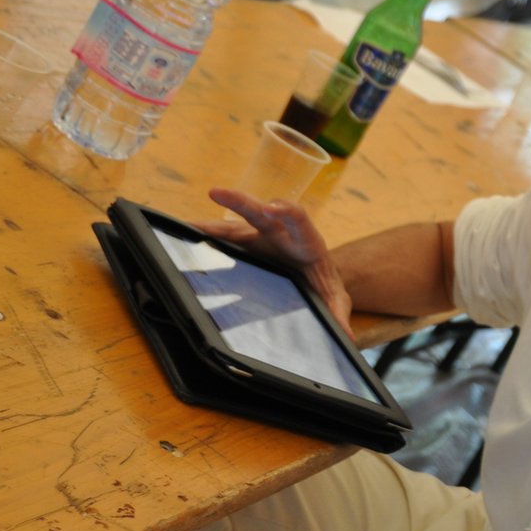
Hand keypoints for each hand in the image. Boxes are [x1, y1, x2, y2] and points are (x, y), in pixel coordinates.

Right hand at [199, 188, 352, 331]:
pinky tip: (182, 233)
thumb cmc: (323, 280)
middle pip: (260, 211)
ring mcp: (260, 234)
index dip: (286, 212)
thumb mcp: (333, 296)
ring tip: (186, 224)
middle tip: (217, 193)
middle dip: (241, 202)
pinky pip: (222, 235)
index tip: (273, 209)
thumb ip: (338, 312)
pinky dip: (204, 233)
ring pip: (235, 223)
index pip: (298, 218)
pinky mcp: (245, 240)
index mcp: (305, 239)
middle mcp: (281, 230)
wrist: (314, 272)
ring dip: (211, 222)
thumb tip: (348, 337)